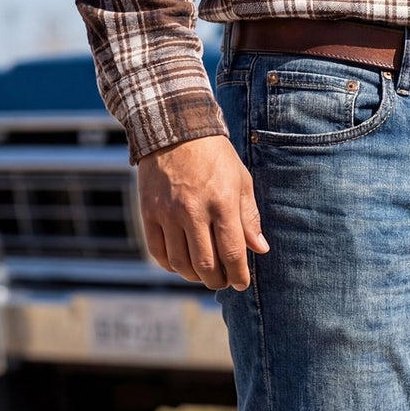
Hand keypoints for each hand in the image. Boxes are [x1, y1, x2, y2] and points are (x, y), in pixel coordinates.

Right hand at [137, 135, 267, 290]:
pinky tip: (181, 265)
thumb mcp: (241, 180)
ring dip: (194, 276)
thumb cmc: (214, 156)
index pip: (232, 253)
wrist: (173, 128)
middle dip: (217, 280)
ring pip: (181, 263)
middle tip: (223, 281)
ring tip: (204, 274)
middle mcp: (193, 211)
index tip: (242, 283)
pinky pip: (158, 251)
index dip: (239, 275)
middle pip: (206, 264)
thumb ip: (249, 217)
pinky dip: (170, 265)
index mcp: (222, 203)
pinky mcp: (149, 212)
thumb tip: (260, 249)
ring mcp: (168, 213)